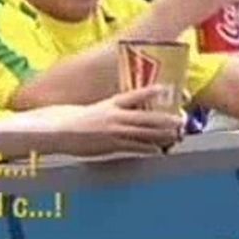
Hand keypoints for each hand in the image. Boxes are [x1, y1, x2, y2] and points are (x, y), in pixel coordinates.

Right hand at [53, 85, 185, 154]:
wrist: (56, 131)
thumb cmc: (69, 120)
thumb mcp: (90, 110)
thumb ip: (107, 110)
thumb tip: (119, 112)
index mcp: (109, 103)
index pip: (134, 95)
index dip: (151, 91)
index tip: (164, 88)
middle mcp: (115, 116)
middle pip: (147, 116)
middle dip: (166, 119)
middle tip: (181, 119)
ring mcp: (114, 131)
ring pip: (145, 132)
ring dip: (163, 135)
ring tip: (177, 135)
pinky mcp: (111, 146)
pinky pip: (135, 148)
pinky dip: (149, 149)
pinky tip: (159, 151)